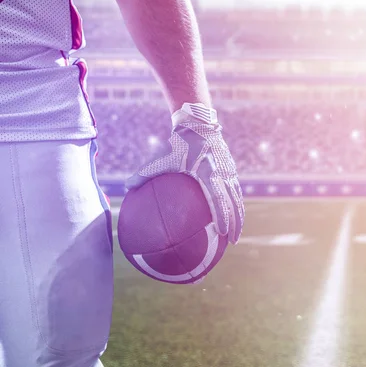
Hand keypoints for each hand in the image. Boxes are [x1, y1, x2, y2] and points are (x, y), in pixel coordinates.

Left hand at [125, 108, 243, 244]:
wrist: (198, 124)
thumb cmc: (177, 143)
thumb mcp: (160, 157)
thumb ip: (144, 173)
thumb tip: (125, 188)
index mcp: (208, 171)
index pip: (219, 197)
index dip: (222, 216)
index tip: (222, 232)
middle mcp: (222, 172)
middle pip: (234, 202)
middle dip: (236, 223)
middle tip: (233, 242)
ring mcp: (229, 171)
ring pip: (238, 198)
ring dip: (239, 217)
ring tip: (236, 235)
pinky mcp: (231, 170)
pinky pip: (235, 191)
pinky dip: (235, 206)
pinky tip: (230, 218)